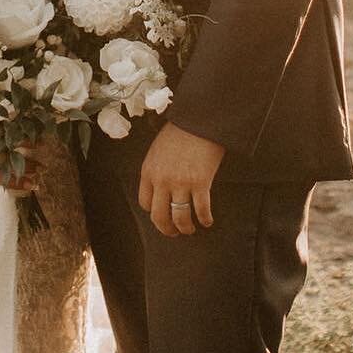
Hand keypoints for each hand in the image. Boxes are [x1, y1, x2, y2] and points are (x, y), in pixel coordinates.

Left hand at [139, 122, 225, 236]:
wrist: (199, 119)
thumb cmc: (180, 130)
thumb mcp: (158, 149)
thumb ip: (157, 168)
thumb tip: (162, 186)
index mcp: (148, 171)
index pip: (145, 203)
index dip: (154, 213)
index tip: (162, 215)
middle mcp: (162, 180)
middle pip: (159, 216)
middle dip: (166, 229)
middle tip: (174, 233)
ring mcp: (181, 183)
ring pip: (180, 217)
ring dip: (185, 228)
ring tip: (191, 229)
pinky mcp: (200, 183)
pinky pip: (201, 209)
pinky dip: (205, 219)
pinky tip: (208, 221)